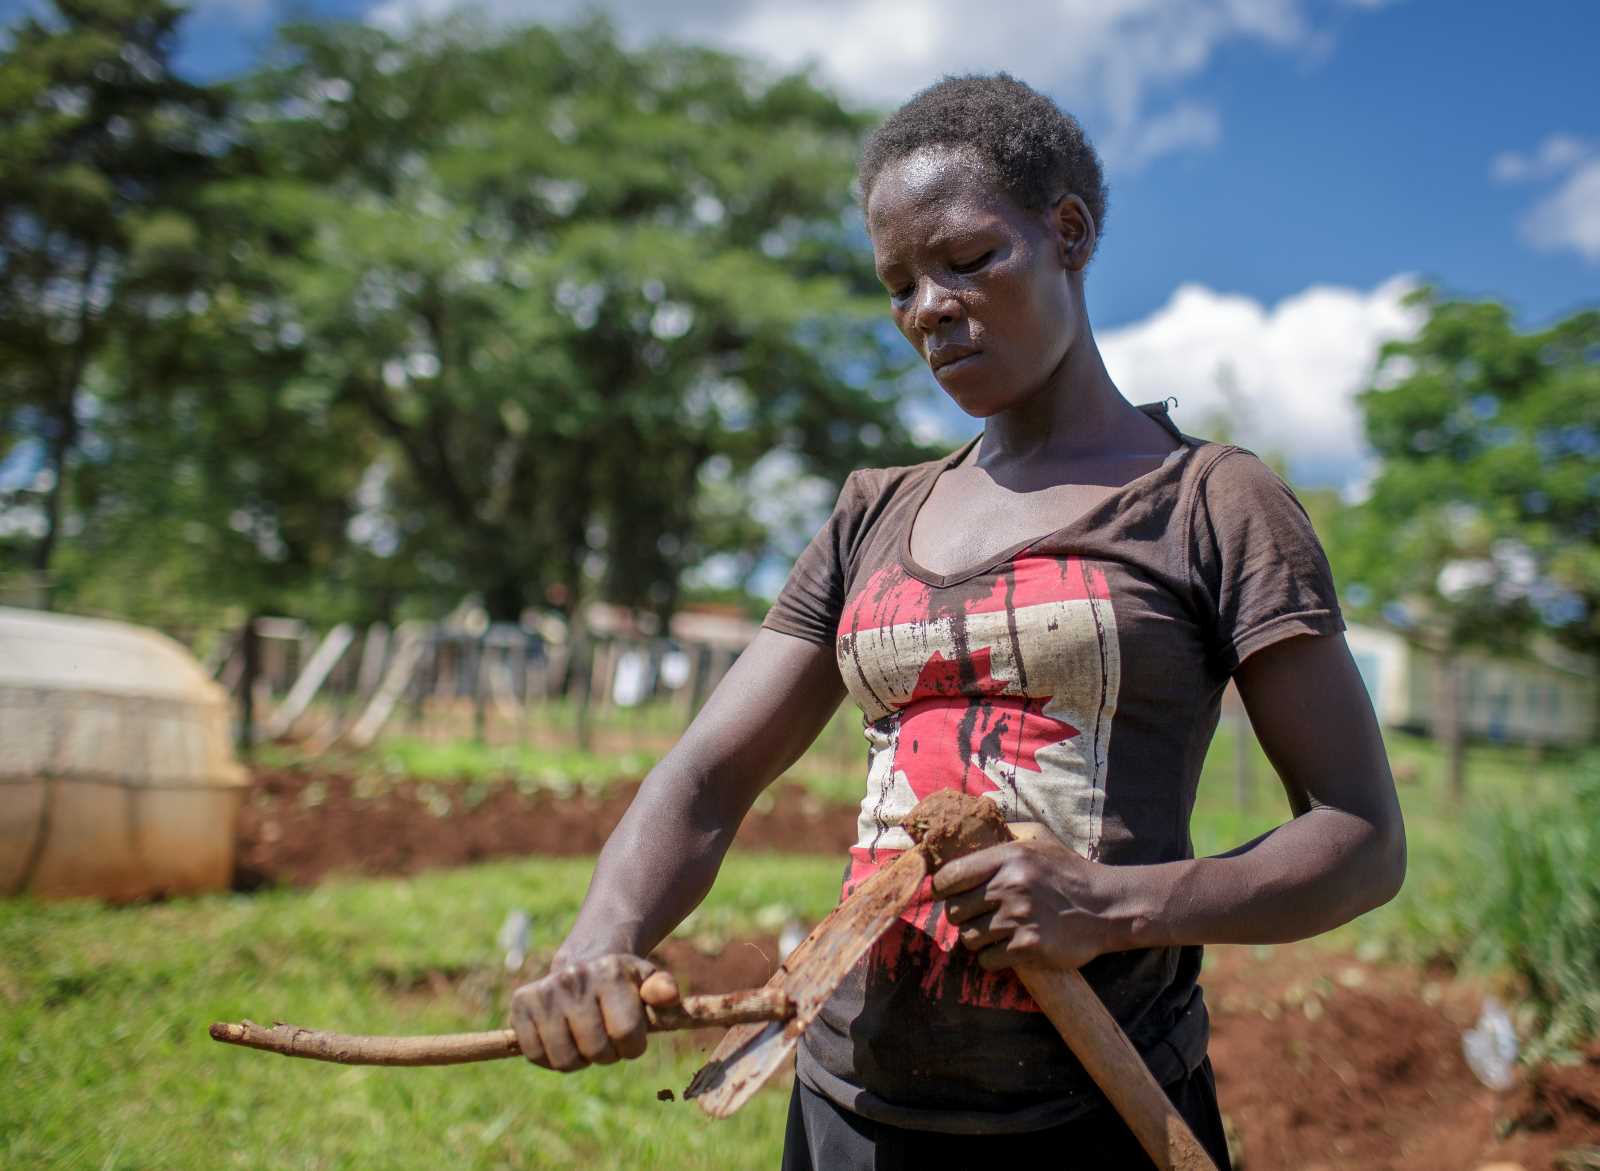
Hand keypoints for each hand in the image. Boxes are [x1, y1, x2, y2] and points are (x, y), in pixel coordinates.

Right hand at [509, 954, 679, 1071]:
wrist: (586, 961)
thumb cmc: (623, 982)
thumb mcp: (648, 981)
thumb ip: (663, 990)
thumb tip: (669, 995)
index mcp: (610, 972)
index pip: (626, 1035)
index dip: (632, 1046)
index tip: (630, 1036)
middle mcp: (574, 978)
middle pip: (595, 1051)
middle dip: (606, 1054)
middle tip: (606, 1038)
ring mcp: (545, 991)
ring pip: (563, 1060)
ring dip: (578, 1060)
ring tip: (584, 1039)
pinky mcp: (521, 1004)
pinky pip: (534, 1055)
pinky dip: (550, 1058)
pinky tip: (561, 1040)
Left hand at [931, 840, 1127, 971]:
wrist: (1107, 908)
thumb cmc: (1070, 874)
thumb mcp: (1041, 841)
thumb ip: (1008, 833)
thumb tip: (971, 827)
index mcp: (1008, 857)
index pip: (950, 875)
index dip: (940, 888)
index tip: (945, 895)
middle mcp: (1009, 886)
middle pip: (955, 911)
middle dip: (962, 917)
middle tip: (978, 917)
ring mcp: (1017, 918)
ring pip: (968, 938)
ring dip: (977, 939)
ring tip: (995, 933)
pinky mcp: (1027, 947)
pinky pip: (987, 960)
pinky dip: (993, 959)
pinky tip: (1008, 949)